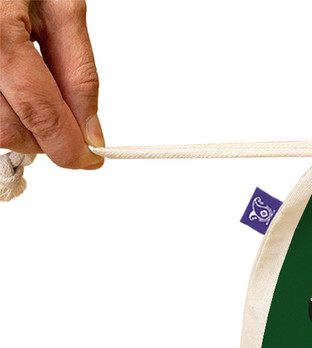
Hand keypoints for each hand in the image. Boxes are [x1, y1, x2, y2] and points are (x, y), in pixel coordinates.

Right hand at [0, 0, 103, 167]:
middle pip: (9, 129)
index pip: (40, 113)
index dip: (70, 148)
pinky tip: (14, 88)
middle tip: (68, 126)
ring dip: (22, 127)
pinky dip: (3, 109)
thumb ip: (79, 72)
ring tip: (36, 92)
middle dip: (46, 140)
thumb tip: (90, 132)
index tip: (92, 159)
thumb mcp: (61, 6)